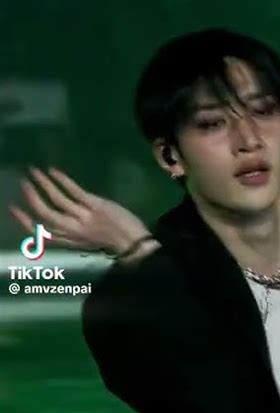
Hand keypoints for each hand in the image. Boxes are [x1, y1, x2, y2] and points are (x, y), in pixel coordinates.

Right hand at [9, 167, 154, 255]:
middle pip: (45, 215)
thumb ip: (70, 232)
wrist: (134, 241)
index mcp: (69, 241)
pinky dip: (61, 180)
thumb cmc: (111, 240)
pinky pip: (74, 191)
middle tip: (24, 183)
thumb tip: (55, 220)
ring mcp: (84, 217)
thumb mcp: (85, 241)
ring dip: (43, 184)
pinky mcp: (95, 206)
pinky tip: (53, 171)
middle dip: (31, 198)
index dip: (24, 221)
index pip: (41, 233)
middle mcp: (73, 230)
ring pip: (57, 200)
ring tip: (34, 172)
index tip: (13, 208)